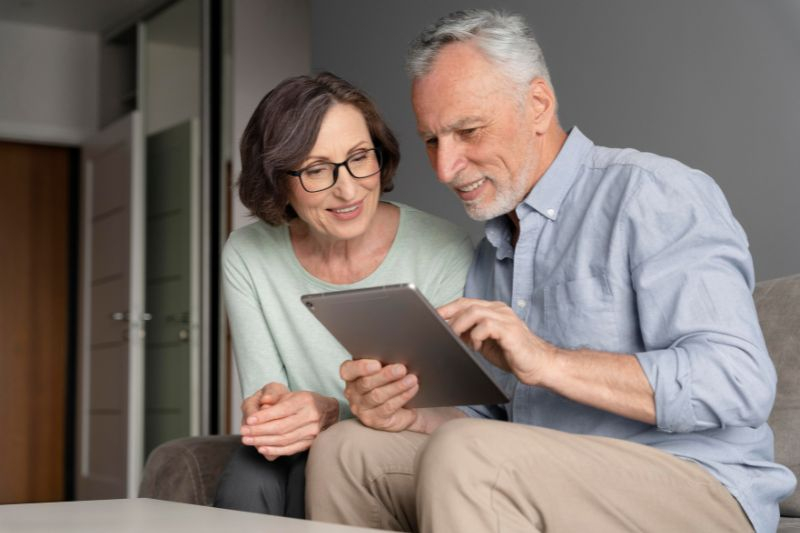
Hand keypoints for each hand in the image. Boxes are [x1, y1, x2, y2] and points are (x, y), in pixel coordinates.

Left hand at [240, 382, 338, 459]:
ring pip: (284, 439)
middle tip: (243, 432)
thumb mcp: (291, 394)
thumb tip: (262, 401)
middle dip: (259, 431)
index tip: (248, 420)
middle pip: (281, 427)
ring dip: (263, 441)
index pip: (281, 411)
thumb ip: (275, 398)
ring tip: (247, 440)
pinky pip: (290, 449)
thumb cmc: (304, 402)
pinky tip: (261, 449)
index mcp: (304, 401)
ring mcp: (312, 431)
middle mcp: (310, 416)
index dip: (263, 417)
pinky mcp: (310, 443)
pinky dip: (274, 450)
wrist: (328, 411)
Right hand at [340, 359, 418, 431]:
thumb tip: (397, 354)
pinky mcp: (373, 420)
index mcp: (351, 375)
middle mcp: (352, 392)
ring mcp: (361, 408)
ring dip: (397, 386)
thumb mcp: (384, 370)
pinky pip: (388, 407)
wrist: (401, 406)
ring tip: (412, 379)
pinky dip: (402, 397)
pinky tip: (412, 389)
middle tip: (402, 369)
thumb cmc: (389, 381)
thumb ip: (384, 362)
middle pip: (366, 383)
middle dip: (386, 375)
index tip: (377, 364)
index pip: (348, 370)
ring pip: (378, 396)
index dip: (361, 367)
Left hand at [438, 298, 557, 385]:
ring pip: (474, 312)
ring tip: (456, 339)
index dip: (447, 308)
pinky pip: (486, 326)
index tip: (431, 317)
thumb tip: (447, 332)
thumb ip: (469, 334)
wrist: (540, 365)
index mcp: (493, 310)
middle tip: (437, 330)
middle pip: (466, 304)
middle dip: (448, 316)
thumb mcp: (484, 343)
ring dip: (460, 326)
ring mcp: (506, 318)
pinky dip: (476, 336)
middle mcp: (499, 310)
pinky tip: (476, 347)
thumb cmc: (512, 354)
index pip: (465, 303)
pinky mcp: (510, 331)